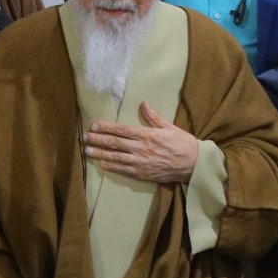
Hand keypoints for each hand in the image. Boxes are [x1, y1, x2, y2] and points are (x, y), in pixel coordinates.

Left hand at [84, 104, 199, 183]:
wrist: (193, 164)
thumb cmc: (183, 143)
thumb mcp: (169, 126)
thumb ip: (154, 117)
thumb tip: (143, 103)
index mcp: (147, 135)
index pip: (121, 130)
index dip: (106, 128)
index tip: (94, 126)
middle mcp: (141, 148)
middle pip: (115, 143)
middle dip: (98, 140)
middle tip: (84, 138)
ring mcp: (141, 162)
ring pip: (116, 157)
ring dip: (100, 154)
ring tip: (87, 152)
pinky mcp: (143, 174)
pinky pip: (123, 170)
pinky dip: (111, 167)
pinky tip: (102, 164)